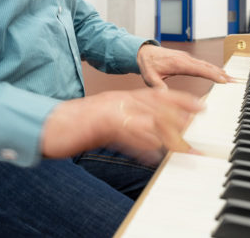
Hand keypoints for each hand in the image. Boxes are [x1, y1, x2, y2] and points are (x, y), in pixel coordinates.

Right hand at [40, 88, 203, 160]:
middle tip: (201, 114)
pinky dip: (140, 145)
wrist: (48, 125)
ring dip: (166, 129)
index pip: (154, 95)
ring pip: (144, 117)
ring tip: (183, 139)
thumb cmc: (75, 126)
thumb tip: (152, 141)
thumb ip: (128, 127)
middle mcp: (117, 101)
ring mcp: (108, 111)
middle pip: (154, 102)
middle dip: (180, 108)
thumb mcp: (106, 122)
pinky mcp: (98, 126)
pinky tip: (152, 155)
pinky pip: (124, 134)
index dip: (179, 99)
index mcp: (119, 98)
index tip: (199, 104)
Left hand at [136, 44, 233, 89]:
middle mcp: (185, 59)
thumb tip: (165, 95)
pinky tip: (219, 73)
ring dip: (219, 71)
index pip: (199, 69)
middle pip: (206, 66)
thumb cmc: (147, 64)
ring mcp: (187, 58)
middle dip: (221, 73)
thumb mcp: (150, 77)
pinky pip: (202, 64)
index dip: (211, 75)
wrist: (144, 52)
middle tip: (234, 81)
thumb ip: (158, 86)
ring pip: (206, 65)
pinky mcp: (187, 59)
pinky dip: (212, 69)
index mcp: (178, 63)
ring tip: (231, 78)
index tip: (223, 80)